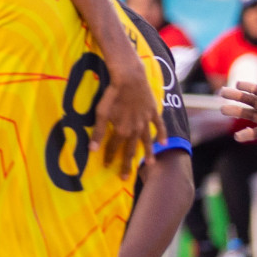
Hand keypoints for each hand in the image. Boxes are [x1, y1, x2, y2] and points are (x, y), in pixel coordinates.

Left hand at [92, 59, 161, 179]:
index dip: (109, 157)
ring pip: (147, 141)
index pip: (114, 148)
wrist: (129, 78)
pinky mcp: (153, 112)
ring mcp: (146, 122)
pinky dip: (162, 134)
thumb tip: (92, 150)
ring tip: (151, 165)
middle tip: (125, 177)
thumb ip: (98, 132)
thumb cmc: (112, 94)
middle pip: (131, 149)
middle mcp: (135, 129)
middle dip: (127, 163)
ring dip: (148, 153)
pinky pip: (159, 126)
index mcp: (121, 130)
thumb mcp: (101, 113)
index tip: (107, 166)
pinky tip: (164, 143)